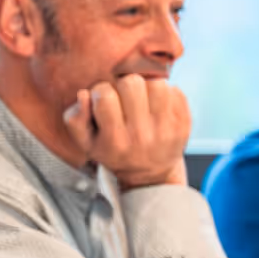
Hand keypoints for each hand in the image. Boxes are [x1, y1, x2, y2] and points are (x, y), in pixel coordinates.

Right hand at [61, 73, 190, 189]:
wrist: (149, 174)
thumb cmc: (114, 151)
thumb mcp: (87, 142)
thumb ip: (75, 119)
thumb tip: (84, 94)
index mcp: (114, 140)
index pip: (104, 95)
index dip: (100, 91)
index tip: (103, 102)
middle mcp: (141, 137)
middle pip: (132, 83)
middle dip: (124, 86)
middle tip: (124, 100)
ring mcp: (166, 131)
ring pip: (157, 83)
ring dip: (147, 87)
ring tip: (142, 100)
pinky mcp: (183, 126)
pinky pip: (176, 91)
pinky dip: (165, 94)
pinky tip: (157, 107)